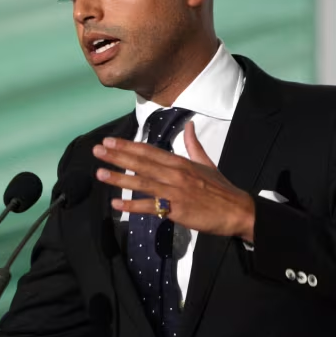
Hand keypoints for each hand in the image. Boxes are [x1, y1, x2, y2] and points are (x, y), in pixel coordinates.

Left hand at [93, 120, 254, 241]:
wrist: (238, 211)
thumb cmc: (221, 189)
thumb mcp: (207, 163)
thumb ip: (193, 145)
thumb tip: (189, 125)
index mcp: (180, 162)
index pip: (149, 151)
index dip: (128, 145)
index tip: (109, 141)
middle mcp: (175, 173)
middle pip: (142, 163)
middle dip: (117, 156)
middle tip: (97, 150)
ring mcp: (175, 191)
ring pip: (142, 183)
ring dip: (119, 178)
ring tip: (99, 173)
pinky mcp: (177, 209)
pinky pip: (151, 207)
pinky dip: (133, 205)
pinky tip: (116, 204)